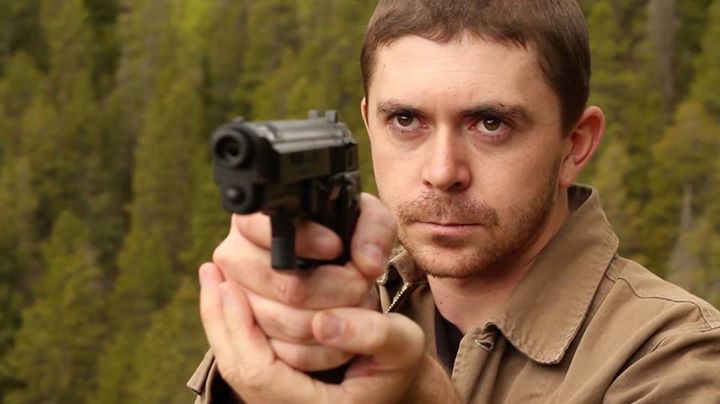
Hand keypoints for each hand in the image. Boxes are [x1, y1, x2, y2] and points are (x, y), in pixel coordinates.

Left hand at [200, 263, 459, 403]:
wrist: (391, 379)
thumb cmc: (396, 362)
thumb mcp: (403, 343)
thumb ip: (372, 333)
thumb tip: (322, 323)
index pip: (258, 372)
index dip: (240, 327)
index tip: (229, 285)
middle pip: (236, 368)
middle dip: (220, 317)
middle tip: (210, 272)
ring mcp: (277, 401)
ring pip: (234, 362)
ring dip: (220, 319)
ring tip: (213, 279)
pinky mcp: (271, 387)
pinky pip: (241, 357)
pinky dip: (231, 324)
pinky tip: (228, 294)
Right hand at [209, 193, 396, 370]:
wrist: (337, 279)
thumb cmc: (347, 245)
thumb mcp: (369, 224)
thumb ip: (375, 232)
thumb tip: (366, 264)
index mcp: (253, 223)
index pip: (265, 229)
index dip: (305, 240)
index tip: (336, 247)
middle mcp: (235, 261)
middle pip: (287, 286)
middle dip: (336, 291)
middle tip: (359, 286)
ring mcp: (237, 304)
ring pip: (288, 325)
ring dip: (335, 320)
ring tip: (356, 307)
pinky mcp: (249, 342)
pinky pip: (287, 355)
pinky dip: (323, 351)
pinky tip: (343, 335)